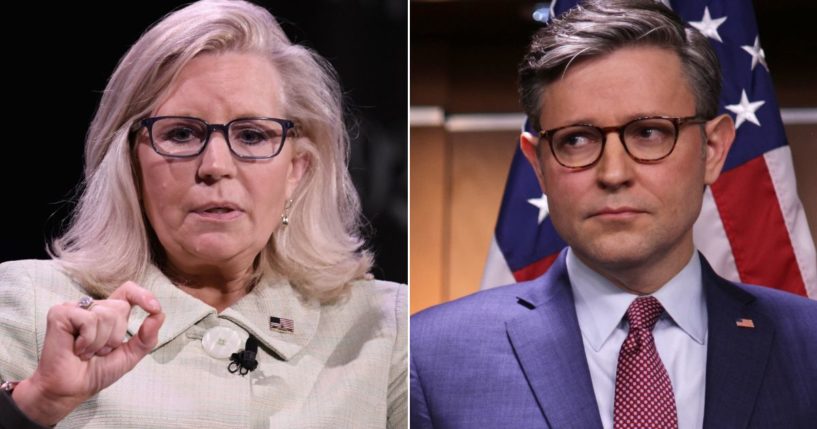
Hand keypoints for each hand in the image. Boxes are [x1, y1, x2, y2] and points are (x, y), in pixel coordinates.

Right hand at [11, 281, 164, 425]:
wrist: (71, 390)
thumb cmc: (96, 372)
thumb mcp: (129, 356)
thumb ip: (146, 337)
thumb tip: (160, 314)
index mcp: (108, 313)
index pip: (128, 291)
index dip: (143, 295)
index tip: (154, 308)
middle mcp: (92, 307)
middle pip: (120, 307)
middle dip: (115, 335)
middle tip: (99, 351)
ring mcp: (74, 308)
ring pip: (105, 314)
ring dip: (100, 342)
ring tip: (86, 352)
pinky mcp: (60, 313)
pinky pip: (88, 320)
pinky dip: (88, 340)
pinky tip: (77, 349)